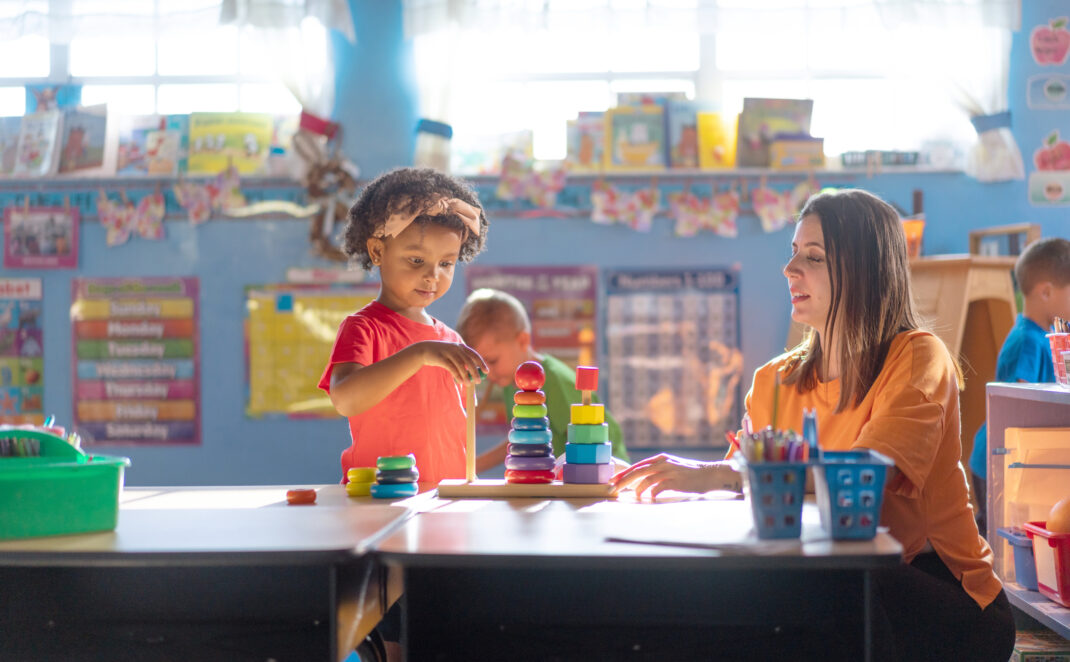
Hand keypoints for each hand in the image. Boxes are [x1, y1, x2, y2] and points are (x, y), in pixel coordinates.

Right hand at [416, 340, 487, 384]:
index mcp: (461, 347)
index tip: (486, 372)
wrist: (425, 350)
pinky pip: (451, 368)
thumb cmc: (442, 355)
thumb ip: (463, 363)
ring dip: (466, 376)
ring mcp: (448, 352)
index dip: (481, 363)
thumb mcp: (453, 356)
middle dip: (475, 372)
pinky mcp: (441, 357)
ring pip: (460, 365)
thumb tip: (473, 375)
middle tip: (478, 381)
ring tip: (469, 384)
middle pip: (469, 361)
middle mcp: (456, 348)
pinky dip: (457, 375)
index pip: (474, 355)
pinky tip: (460, 382)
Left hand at [611, 453, 730, 499]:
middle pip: (637, 471)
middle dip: (623, 480)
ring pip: (646, 479)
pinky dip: (651, 494)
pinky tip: (649, 498)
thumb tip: (639, 483)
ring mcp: (669, 471)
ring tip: (634, 496)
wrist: (709, 474)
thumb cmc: (688, 475)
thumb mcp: (670, 468)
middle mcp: (662, 463)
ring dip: (637, 489)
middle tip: (613, 489)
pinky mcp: (675, 481)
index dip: (623, 473)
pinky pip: (658, 488)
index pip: (637, 466)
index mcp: (659, 459)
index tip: (612, 480)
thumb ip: (656, 473)